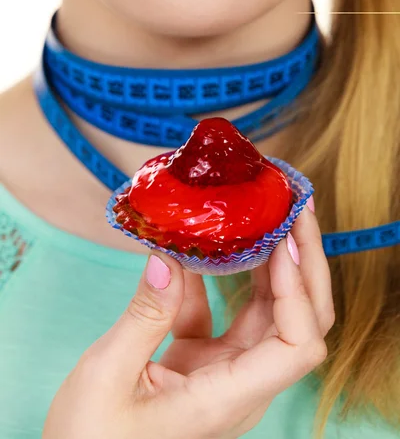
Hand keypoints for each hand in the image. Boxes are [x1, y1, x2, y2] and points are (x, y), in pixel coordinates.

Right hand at [43, 206, 333, 438]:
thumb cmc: (90, 437)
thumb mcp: (107, 374)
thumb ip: (143, 315)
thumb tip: (169, 256)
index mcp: (227, 398)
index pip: (296, 347)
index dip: (297, 292)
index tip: (282, 243)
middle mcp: (240, 386)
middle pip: (299, 323)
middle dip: (306, 266)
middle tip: (296, 212)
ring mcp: (225, 373)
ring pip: (270, 315)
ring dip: (275, 266)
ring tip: (271, 218)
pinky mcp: (205, 362)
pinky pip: (225, 315)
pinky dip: (220, 279)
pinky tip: (208, 249)